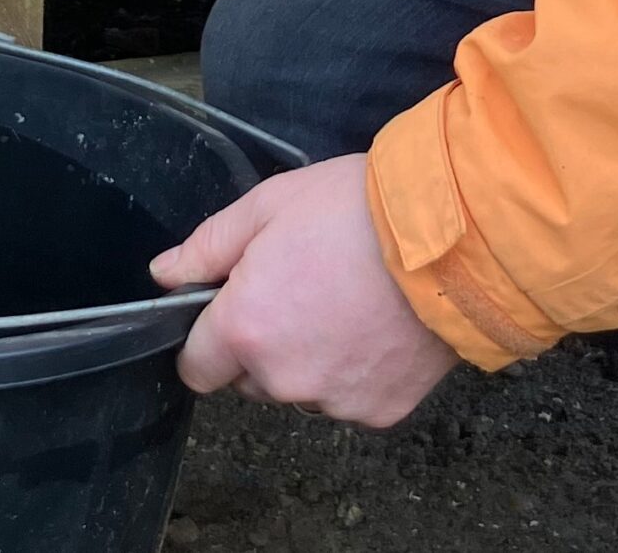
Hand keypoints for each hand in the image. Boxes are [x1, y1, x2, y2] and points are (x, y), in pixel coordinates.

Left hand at [149, 155, 456, 426]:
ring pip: (301, 389)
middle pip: (250, 379)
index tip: (231, 312)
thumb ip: (208, 246)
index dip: (208, 338)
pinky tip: (378, 325)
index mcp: (245, 329)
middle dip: (263, 343)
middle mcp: (283, 378)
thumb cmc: (355, 209)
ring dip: (310, 360)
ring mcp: (334, 401)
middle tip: (302, 288)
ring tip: (346, 302)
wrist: (452, 235)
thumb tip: (165, 274)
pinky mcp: (381, 412)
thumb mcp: (269, 205)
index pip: (197, 368)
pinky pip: (351, 398)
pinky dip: (358, 371)